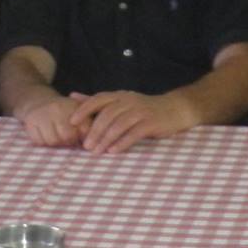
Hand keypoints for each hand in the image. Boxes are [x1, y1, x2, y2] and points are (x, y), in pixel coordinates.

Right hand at [15, 93, 84, 148]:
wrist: (37, 100)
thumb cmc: (62, 111)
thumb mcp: (77, 111)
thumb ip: (88, 124)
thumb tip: (91, 144)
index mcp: (72, 105)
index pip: (84, 129)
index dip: (84, 138)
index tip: (81, 139)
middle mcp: (57, 108)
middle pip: (67, 136)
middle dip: (68, 141)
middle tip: (68, 139)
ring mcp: (42, 114)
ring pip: (52, 141)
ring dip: (55, 143)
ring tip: (56, 136)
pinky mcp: (30, 120)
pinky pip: (39, 141)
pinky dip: (42, 141)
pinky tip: (45, 134)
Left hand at [69, 90, 193, 154]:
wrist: (175, 109)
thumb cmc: (144, 108)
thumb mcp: (121, 101)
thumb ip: (97, 101)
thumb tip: (73, 95)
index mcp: (119, 96)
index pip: (98, 99)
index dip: (84, 109)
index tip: (72, 122)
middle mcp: (129, 101)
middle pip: (107, 114)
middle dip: (94, 130)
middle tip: (85, 145)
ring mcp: (141, 111)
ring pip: (119, 124)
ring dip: (106, 139)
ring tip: (96, 151)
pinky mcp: (151, 122)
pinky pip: (134, 133)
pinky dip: (122, 142)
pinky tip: (113, 151)